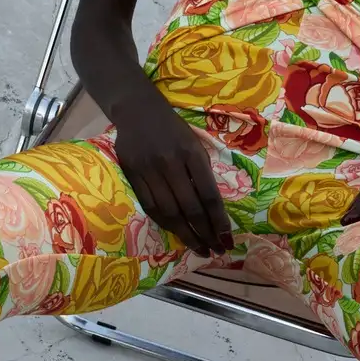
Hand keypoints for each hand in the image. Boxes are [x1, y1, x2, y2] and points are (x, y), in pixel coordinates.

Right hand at [110, 95, 233, 256]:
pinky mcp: (132, 173)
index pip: (209, 195)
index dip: (219, 221)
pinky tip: (175, 233)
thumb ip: (202, 173)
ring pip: (169, 212)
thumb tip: (213, 210)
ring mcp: (148, 169)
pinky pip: (150, 206)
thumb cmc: (173, 128)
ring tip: (199, 248)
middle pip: (190, 208)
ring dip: (186, 235)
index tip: (228, 238)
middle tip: (216, 250)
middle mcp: (170, 163)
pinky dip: (164, 223)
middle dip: (205, 234)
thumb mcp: (194, 144)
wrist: (137, 110)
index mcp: (192, 154)